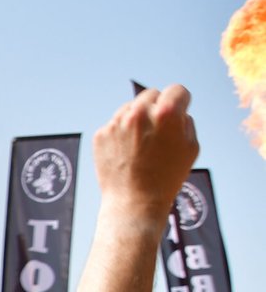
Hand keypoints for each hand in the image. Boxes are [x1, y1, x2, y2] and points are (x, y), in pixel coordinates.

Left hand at [93, 85, 199, 223]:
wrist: (134, 201)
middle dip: (157, 107)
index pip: (177, 90)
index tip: (179, 111)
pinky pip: (115, 125)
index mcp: (166, 113)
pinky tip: (127, 152)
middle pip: (151, 95)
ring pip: (130, 108)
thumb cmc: (167, 177)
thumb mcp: (191, 146)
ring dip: (137, 119)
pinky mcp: (101, 134)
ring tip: (142, 144)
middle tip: (159, 128)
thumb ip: (184, 121)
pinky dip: (121, 133)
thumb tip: (176, 109)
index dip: (181, 101)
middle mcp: (139, 113)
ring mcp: (117, 123)